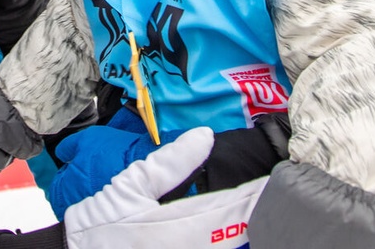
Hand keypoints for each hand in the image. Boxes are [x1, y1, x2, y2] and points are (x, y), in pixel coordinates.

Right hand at [64, 127, 269, 248]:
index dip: (255, 194)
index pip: (233, 208)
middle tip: (270, 188)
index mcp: (182, 227)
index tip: (273, 179)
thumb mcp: (131, 185)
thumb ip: (170, 162)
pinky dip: (223, 235)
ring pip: (226, 243)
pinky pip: (211, 247)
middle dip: (255, 209)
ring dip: (241, 224)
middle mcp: (191, 247)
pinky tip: (229, 224)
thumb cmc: (101, 222)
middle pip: (237, 230)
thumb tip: (203, 137)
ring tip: (255, 205)